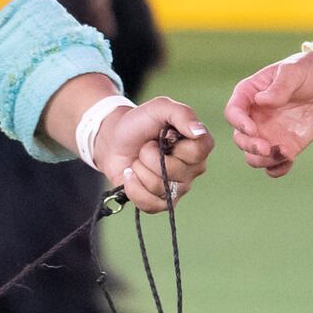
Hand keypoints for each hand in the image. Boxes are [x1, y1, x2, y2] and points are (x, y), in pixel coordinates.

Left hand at [91, 98, 211, 211]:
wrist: (114, 141)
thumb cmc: (140, 123)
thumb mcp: (160, 108)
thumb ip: (182, 113)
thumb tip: (198, 131)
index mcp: (198, 146)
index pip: (198, 152)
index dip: (176, 145)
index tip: (164, 135)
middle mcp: (192, 169)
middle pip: (175, 171)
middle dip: (150, 156)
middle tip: (146, 147)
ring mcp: (178, 187)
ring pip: (160, 187)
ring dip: (139, 170)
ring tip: (137, 160)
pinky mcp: (161, 202)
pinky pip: (152, 205)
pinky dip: (134, 189)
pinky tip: (130, 176)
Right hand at [225, 51, 312, 176]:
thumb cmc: (306, 71)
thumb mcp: (293, 72)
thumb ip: (279, 87)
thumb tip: (261, 101)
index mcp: (248, 96)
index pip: (233, 113)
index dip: (239, 123)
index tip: (252, 129)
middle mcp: (253, 118)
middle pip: (240, 139)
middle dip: (250, 146)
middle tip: (266, 148)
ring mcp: (267, 134)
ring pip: (253, 156)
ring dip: (264, 161)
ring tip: (284, 154)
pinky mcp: (284, 146)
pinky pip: (274, 165)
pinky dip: (278, 169)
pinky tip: (289, 161)